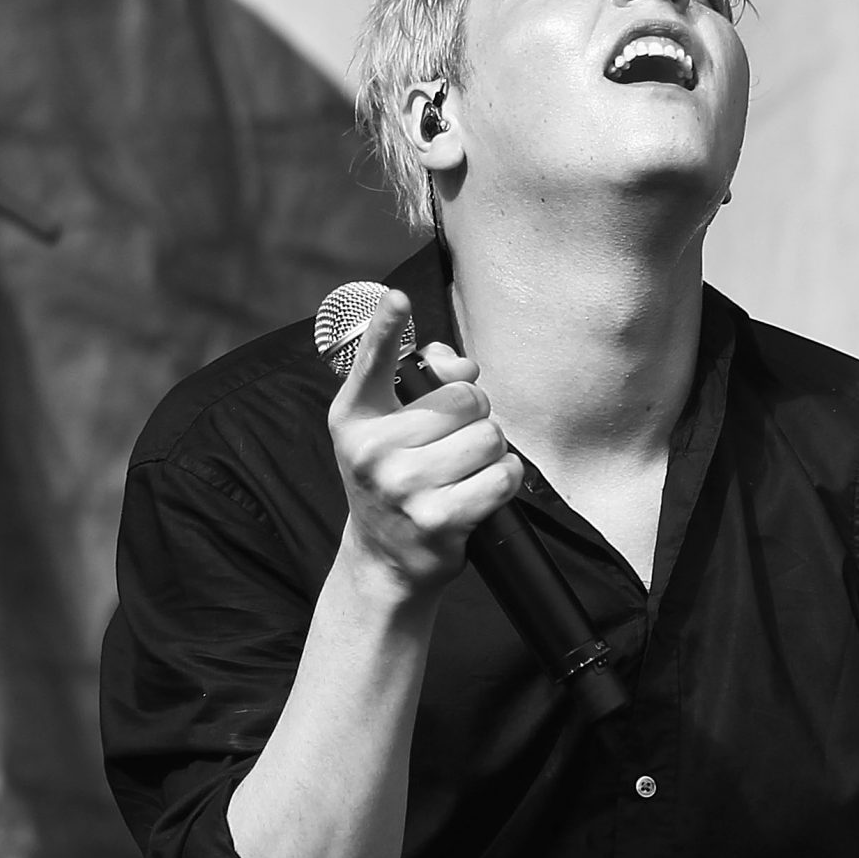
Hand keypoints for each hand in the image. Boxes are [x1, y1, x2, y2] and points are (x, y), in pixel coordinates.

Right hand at [327, 293, 522, 596]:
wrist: (384, 559)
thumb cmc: (395, 478)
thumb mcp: (387, 428)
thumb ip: (422, 381)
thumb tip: (462, 364)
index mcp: (354, 418)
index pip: (372, 363)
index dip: (386, 327)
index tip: (398, 298)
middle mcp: (371, 450)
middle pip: (465, 398)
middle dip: (474, 415)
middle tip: (454, 441)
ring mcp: (403, 486)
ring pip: (489, 436)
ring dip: (491, 451)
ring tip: (465, 470)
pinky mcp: (438, 518)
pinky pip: (503, 475)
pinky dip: (504, 479)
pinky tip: (481, 491)